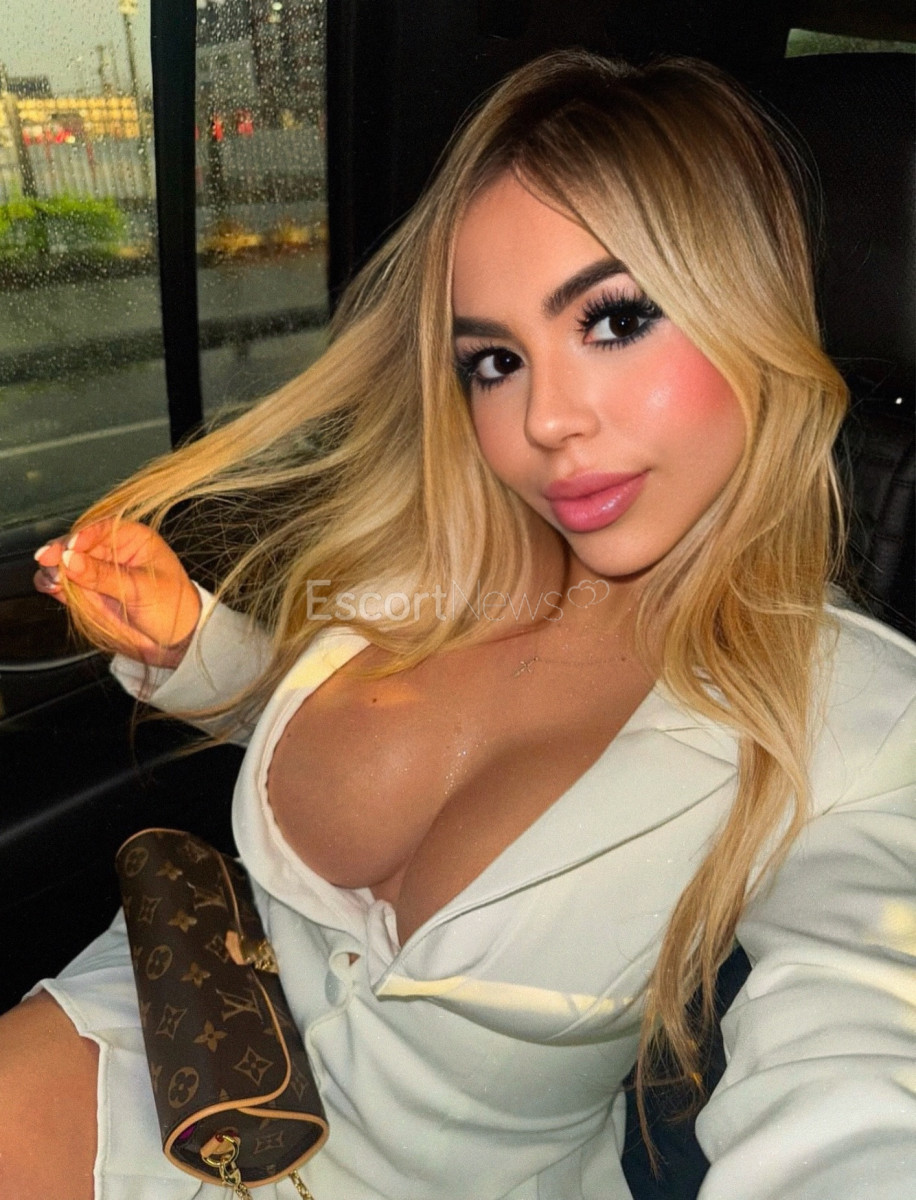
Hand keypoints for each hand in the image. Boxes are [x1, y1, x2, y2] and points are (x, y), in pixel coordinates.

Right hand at [33, 519, 200, 666]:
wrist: (174, 639)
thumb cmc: (171, 607)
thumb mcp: (140, 589)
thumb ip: (103, 576)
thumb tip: (69, 559)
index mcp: (132, 538)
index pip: (102, 529)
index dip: (82, 536)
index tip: (69, 546)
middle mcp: (111, 550)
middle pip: (76, 543)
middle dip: (61, 552)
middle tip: (47, 561)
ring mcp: (96, 570)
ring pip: (65, 562)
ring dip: (52, 567)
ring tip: (50, 578)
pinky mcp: (85, 590)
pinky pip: (63, 582)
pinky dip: (52, 583)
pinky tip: (50, 585)